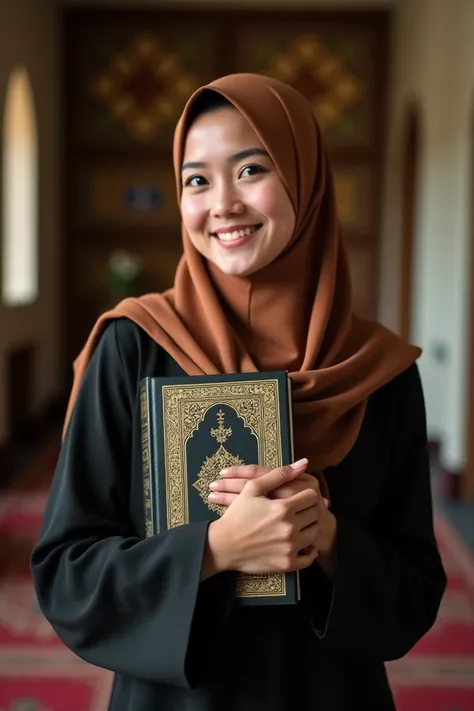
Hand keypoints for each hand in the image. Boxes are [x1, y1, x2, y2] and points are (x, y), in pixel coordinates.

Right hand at [205, 458, 319, 575]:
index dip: (305, 494)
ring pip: (315, 533)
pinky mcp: (287, 563)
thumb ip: (280, 474)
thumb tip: (303, 463)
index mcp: (283, 508)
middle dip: (308, 509)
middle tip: (299, 510)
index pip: (311, 497)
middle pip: (315, 514)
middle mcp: (290, 528)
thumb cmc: (237, 515)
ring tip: (298, 524)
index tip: (298, 497)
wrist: (223, 545)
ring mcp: (290, 547)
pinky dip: (309, 551)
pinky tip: (301, 544)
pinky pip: (309, 558)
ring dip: (309, 527)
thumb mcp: (253, 488)